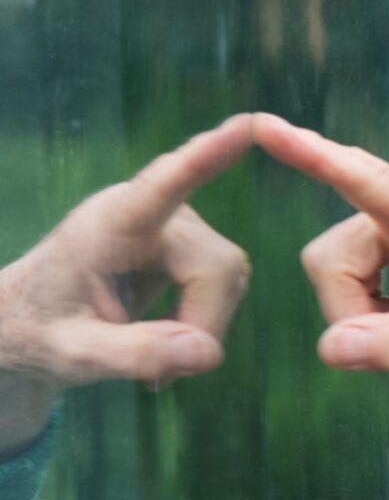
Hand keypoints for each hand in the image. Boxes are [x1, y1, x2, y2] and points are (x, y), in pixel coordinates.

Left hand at [0, 114, 257, 394]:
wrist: (29, 324)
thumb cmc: (39, 334)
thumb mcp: (74, 357)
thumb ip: (134, 355)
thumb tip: (208, 353)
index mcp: (107, 225)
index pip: (162, 187)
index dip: (206, 159)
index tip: (247, 124)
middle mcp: (149, 212)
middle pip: (218, 265)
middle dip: (203, 322)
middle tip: (159, 375)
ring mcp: (174, 223)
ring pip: (230, 276)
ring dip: (203, 324)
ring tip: (154, 358)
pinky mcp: (188, 241)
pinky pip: (224, 280)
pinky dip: (205, 319)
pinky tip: (167, 338)